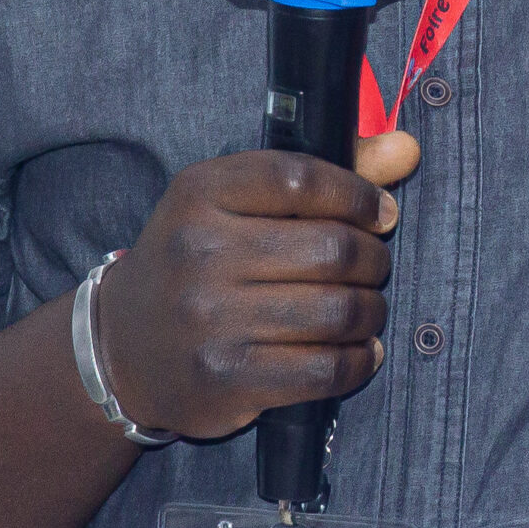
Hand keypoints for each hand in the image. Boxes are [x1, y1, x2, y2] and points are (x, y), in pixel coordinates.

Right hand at [95, 131, 421, 440]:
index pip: (302, 179)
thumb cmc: (200, 263)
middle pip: (333, 248)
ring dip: (371, 311)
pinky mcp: (227, 379)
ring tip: (367, 309)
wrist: (121, 347)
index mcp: (199, 193)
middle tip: (372, 267)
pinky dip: (359, 360)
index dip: (358, 195)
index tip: (380, 214)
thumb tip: (406, 148)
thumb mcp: (237, 203)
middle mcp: (199, 253)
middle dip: (373, 259)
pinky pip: (326, 369)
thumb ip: (325, 174)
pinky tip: (359, 351)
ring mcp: (210, 321)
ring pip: (338, 310)